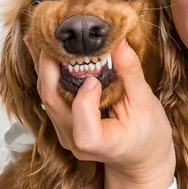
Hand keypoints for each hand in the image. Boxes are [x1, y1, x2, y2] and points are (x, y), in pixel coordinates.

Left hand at [25, 37, 175, 188]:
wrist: (138, 153)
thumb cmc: (146, 132)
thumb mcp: (146, 103)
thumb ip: (130, 73)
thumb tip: (119, 40)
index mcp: (102, 144)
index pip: (83, 129)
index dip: (84, 101)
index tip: (95, 79)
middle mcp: (76, 141)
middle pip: (53, 103)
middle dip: (49, 67)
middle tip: (53, 36)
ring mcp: (65, 132)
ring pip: (47, 95)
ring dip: (43, 64)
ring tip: (41, 36)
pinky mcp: (62, 121)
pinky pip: (50, 93)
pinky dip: (48, 70)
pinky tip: (46, 50)